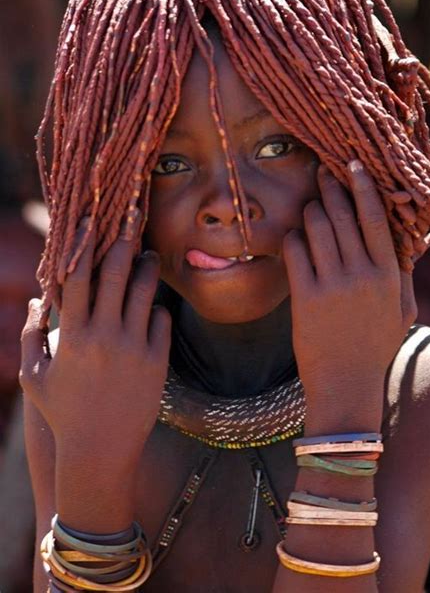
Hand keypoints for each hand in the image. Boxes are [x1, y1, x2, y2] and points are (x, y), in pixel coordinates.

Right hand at [20, 214, 170, 463]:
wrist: (101, 452)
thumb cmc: (64, 413)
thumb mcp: (35, 377)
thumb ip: (29, 335)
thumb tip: (37, 298)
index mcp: (72, 336)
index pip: (78, 277)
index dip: (83, 243)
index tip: (90, 218)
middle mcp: (105, 336)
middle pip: (115, 273)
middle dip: (123, 239)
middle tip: (131, 217)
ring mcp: (134, 347)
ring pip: (144, 291)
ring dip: (146, 267)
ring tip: (147, 254)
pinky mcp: (157, 360)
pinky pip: (160, 319)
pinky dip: (155, 307)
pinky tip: (151, 304)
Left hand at [282, 161, 416, 406]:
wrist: (345, 384)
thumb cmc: (375, 346)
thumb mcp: (400, 311)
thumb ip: (401, 275)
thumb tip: (403, 241)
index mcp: (388, 274)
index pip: (376, 218)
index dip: (364, 186)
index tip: (353, 163)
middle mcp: (362, 274)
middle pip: (342, 215)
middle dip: (331, 188)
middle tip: (322, 172)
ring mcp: (332, 285)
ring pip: (316, 228)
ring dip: (310, 211)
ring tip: (309, 208)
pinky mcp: (305, 297)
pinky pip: (294, 252)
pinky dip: (292, 238)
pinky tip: (293, 238)